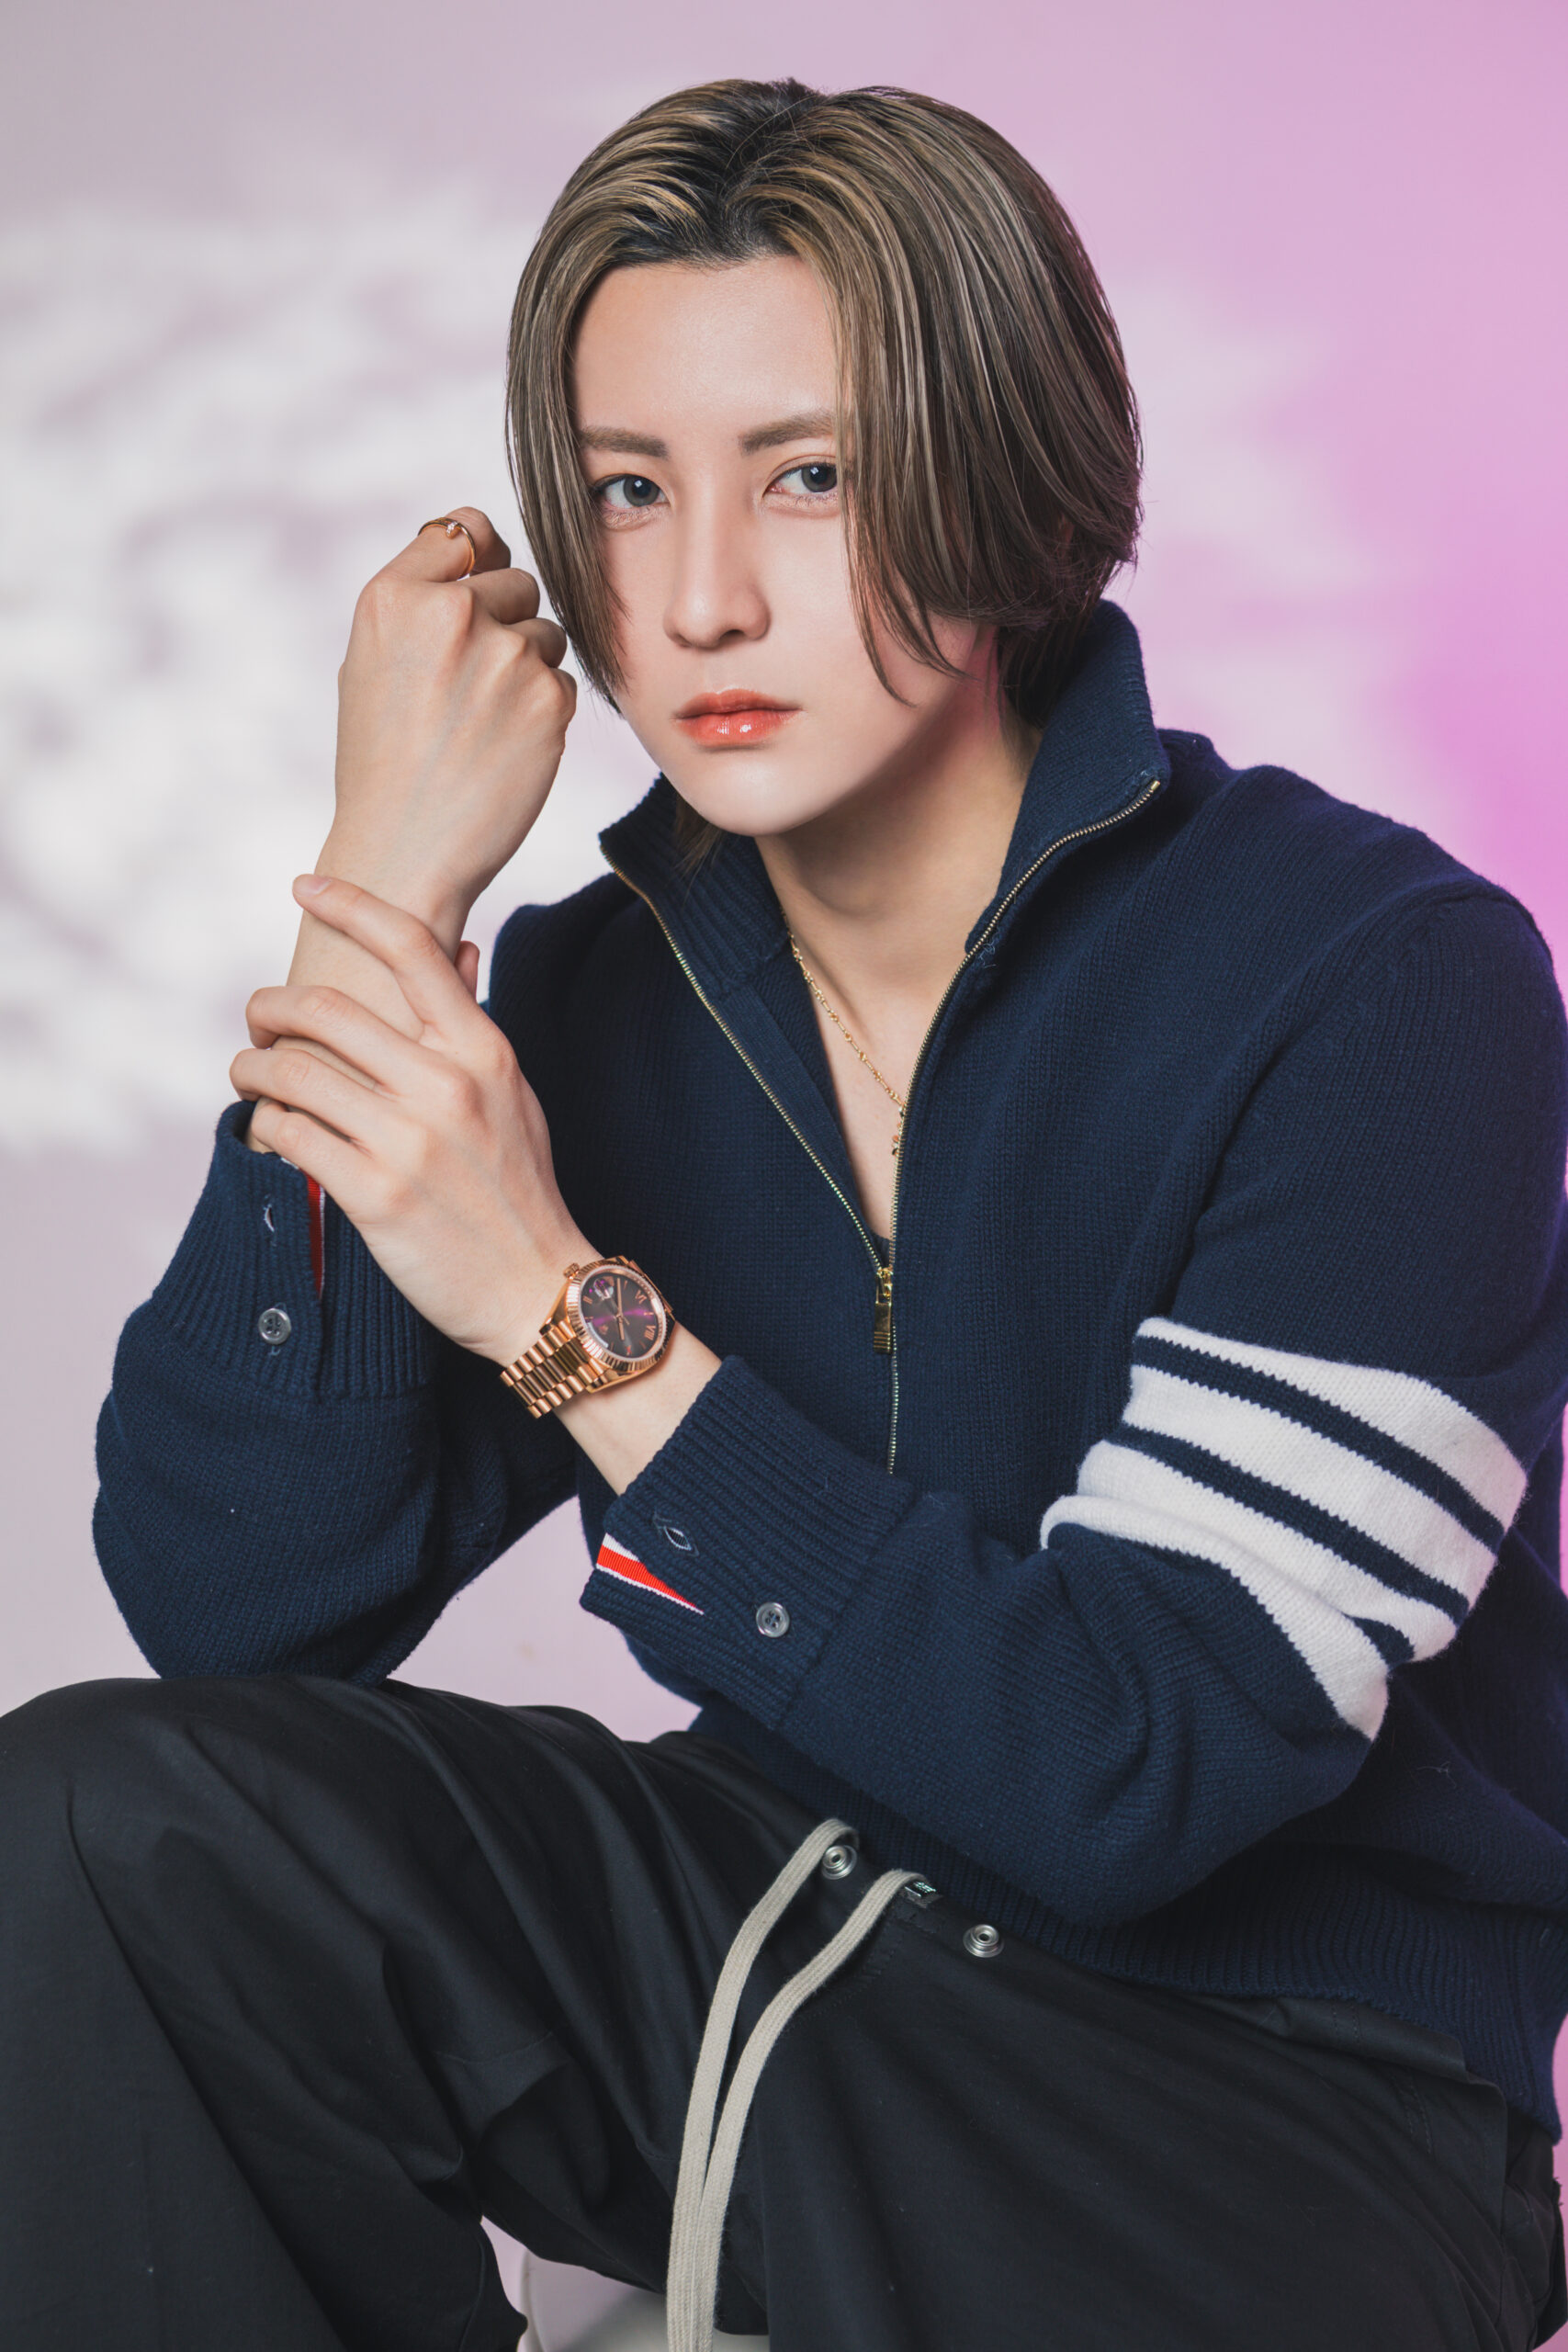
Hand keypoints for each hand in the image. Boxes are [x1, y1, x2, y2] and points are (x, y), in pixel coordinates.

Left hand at [234, 876, 589, 1361]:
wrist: (537, 1288)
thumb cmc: (520, 1190)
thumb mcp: (514, 1096)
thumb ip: (474, 1027)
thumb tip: (462, 948)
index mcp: (483, 1050)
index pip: (412, 948)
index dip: (350, 904)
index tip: (306, 887)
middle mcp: (445, 1084)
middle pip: (326, 1007)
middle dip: (270, 1006)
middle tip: (257, 1019)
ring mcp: (408, 1140)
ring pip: (292, 1070)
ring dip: (251, 1066)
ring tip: (249, 1074)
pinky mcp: (372, 1194)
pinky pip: (288, 1133)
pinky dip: (265, 1123)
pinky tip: (270, 1128)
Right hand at [247, 508, 575, 1155]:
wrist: (402, 850)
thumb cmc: (383, 759)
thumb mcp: (372, 658)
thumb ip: (423, 596)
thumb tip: (482, 541)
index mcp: (393, 595)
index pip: (464, 529)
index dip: (474, 564)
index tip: (466, 606)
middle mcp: (449, 614)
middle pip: (515, 579)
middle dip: (503, 622)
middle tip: (467, 687)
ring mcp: (503, 655)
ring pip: (547, 633)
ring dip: (527, 669)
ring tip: (479, 723)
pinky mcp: (547, 698)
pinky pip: (564, 682)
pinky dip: (544, 712)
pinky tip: (504, 748)